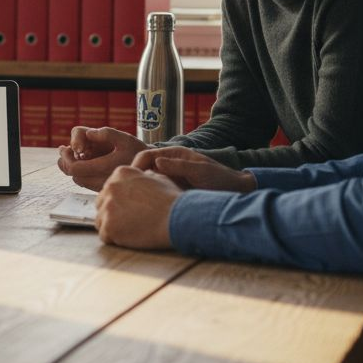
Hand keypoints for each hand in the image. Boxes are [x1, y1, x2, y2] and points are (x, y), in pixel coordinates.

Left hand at [56, 126, 147, 190]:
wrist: (152, 169)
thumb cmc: (137, 152)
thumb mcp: (125, 137)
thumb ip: (107, 133)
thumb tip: (89, 133)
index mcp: (104, 168)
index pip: (75, 169)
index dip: (66, 158)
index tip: (63, 148)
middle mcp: (102, 181)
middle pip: (74, 176)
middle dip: (66, 162)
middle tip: (65, 150)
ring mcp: (102, 187)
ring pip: (79, 181)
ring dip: (72, 168)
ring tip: (75, 153)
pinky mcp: (104, 189)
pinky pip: (87, 183)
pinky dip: (81, 172)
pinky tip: (84, 160)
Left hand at [94, 166, 179, 248]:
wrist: (178, 218)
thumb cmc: (172, 200)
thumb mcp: (159, 179)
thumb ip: (144, 177)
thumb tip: (143, 177)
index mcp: (121, 173)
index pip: (109, 189)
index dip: (119, 201)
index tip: (131, 208)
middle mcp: (110, 187)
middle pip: (101, 203)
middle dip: (113, 213)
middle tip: (130, 221)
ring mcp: (108, 207)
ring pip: (100, 220)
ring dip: (112, 226)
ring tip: (131, 230)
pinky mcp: (109, 226)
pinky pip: (104, 235)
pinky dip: (115, 239)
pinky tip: (130, 238)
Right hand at [131, 146, 255, 192]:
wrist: (235, 192)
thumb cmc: (220, 178)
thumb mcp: (200, 170)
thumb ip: (179, 166)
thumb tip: (156, 162)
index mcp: (173, 154)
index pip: (146, 155)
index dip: (136, 165)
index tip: (131, 179)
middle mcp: (169, 164)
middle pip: (143, 168)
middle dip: (134, 178)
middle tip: (128, 193)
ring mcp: (170, 178)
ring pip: (148, 181)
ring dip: (141, 189)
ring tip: (136, 202)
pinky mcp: (172, 190)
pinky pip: (156, 192)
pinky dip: (150, 198)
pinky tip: (149, 208)